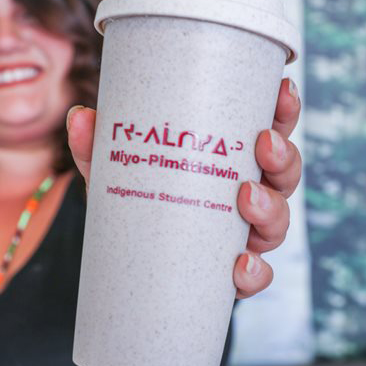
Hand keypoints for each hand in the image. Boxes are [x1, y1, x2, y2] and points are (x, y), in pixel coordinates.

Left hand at [66, 77, 301, 299]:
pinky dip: (255, 272)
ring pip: (279, 221)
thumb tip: (81, 117)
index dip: (285, 111)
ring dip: (272, 208)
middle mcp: (248, 194)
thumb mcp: (116, 171)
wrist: (128, 264)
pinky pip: (258, 275)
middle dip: (283, 157)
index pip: (271, 130)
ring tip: (246, 199)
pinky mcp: (234, 273)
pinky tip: (240, 265)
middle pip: (285, 174)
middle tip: (264, 145)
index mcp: (231, 160)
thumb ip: (99, 147)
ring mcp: (245, 234)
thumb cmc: (137, 199)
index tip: (283, 90)